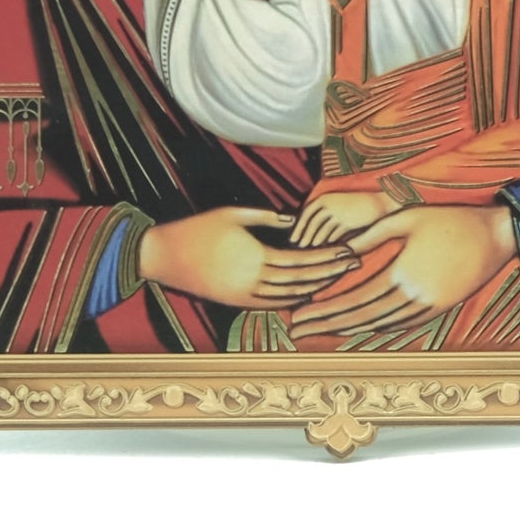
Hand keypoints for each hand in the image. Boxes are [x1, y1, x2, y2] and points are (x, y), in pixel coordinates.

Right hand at [138, 207, 354, 309]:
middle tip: (354, 264)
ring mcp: (244, 297)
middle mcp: (253, 282)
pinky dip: (293, 299)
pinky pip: (272, 304)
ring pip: (289, 296)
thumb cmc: (198, 228)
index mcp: (256, 258)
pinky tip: (307, 292)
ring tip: (336, 277)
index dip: (327, 258)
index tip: (348, 251)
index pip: (302, 261)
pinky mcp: (236, 303)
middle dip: (330, 273)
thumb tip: (295, 222)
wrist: (165, 256)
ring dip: (315, 288)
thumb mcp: (233, 214)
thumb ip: (266, 217)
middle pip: (302, 281)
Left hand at [285, 205, 516, 339]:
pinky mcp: (439, 308)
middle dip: (327, 325)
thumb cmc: (450, 219)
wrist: (496, 236)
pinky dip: (377, 328)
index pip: (354, 299)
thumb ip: (371, 237)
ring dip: (349, 330)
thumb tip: (340, 251)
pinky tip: (361, 327)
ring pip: (381, 326)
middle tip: (298, 330)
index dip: (325, 309)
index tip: (300, 315)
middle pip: (362, 318)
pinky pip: (401, 324)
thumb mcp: (406, 219)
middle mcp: (414, 297)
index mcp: (402, 274)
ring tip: (322, 330)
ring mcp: (428, 307)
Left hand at [290, 188, 393, 247]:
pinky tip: (326, 251)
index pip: (306, 213)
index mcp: (324, 198)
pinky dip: (329, 245)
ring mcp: (338, 213)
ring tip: (311, 252)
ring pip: (322, 232)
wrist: (377, 203)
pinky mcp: (347, 223)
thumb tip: (308, 229)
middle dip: (304, 237)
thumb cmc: (354, 205)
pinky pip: (334, 236)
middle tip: (299, 248)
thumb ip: (323, 212)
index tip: (293, 238)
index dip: (299, 227)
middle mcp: (329, 204)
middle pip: (311, 224)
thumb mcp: (336, 202)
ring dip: (315, 243)